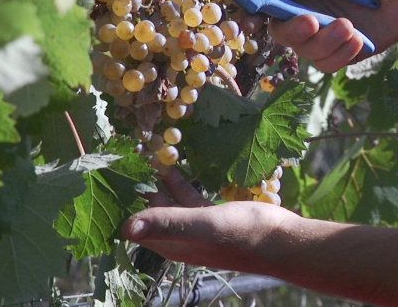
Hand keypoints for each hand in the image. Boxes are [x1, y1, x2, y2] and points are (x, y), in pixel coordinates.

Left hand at [122, 168, 298, 275]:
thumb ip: (168, 223)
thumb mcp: (205, 224)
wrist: (283, 241)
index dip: (124, 200)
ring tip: (148, 154)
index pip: (136, 223)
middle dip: (139, 186)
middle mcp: (180, 238)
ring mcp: (197, 228)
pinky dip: (180, 183)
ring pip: (169, 203)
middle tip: (128, 155)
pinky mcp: (214, 218)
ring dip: (157, 182)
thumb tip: (125, 228)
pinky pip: (189, 199)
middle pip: (150, 211)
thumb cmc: (245, 233)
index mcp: (172, 243)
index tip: (113, 173)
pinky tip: (179, 166)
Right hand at [257, 0, 397, 71]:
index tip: (250, 14)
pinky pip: (324, 63)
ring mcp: (319, 30)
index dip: (249, 3)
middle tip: (311, 22)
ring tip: (350, 27)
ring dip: (324, 41)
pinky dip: (339, 53)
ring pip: (301, 49)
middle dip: (291, 29)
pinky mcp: (337, 50)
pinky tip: (358, 39)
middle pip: (276, 27)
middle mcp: (302, 6)